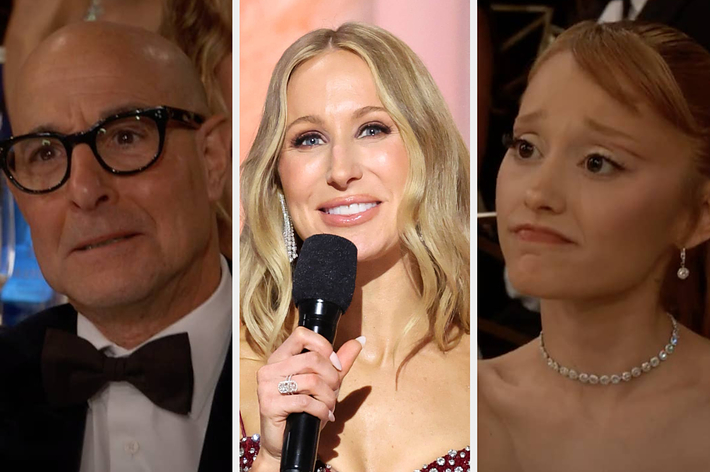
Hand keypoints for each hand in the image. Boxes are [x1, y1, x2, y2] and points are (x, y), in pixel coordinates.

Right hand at [253, 327, 363, 467]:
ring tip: (328, 406)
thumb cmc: (303, 412)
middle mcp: (270, 368)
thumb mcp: (325, 383)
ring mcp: (266, 386)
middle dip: (332, 377)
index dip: (324, 347)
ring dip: (328, 397)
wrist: (283, 443)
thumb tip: (359, 340)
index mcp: (280, 357)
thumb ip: (340, 362)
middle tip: (334, 391)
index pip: (302, 334)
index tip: (335, 365)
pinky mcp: (269, 404)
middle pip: (312, 358)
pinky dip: (321, 410)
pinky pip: (305, 401)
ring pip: (311, 380)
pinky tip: (324, 415)